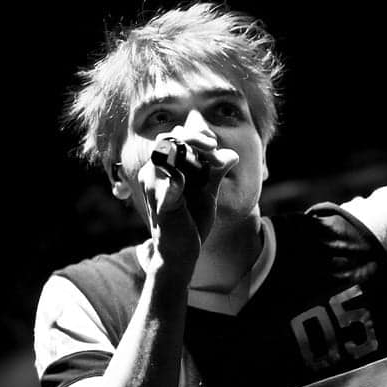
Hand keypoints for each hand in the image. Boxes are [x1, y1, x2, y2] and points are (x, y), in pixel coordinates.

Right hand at [139, 129, 238, 273]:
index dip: (196, 135)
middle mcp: (153, 174)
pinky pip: (167, 186)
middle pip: (167, 138)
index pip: (175, 136)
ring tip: (212, 160)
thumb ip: (216, 173)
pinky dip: (178, 181)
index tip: (213, 146)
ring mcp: (154, 189)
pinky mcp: (160, 206)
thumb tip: (233, 154)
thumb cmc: (191, 219)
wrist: (184, 252)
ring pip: (165, 154)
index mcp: (164, 168)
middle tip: (212, 147)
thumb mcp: (207, 192)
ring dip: (191, 153)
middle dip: (192, 137)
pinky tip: (188, 180)